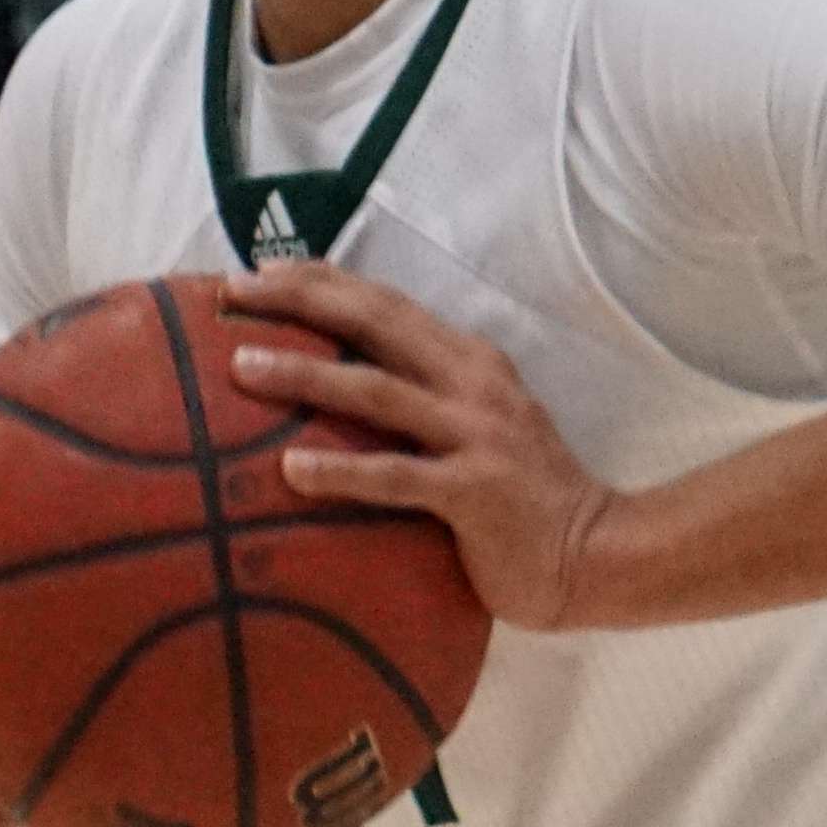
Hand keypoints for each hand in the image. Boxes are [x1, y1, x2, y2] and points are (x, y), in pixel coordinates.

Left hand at [220, 263, 613, 628]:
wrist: (597, 553)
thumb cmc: (522, 496)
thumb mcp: (475, 425)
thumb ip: (421, 398)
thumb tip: (336, 387)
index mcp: (466, 361)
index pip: (383, 304)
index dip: (320, 282)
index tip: (255, 273)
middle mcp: (470, 384)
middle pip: (374, 325)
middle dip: (299, 301)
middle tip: (229, 292)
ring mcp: (475, 435)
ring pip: (376, 391)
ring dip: (305, 375)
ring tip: (241, 366)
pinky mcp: (473, 492)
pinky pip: (396, 478)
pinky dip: (342, 470)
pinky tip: (290, 470)